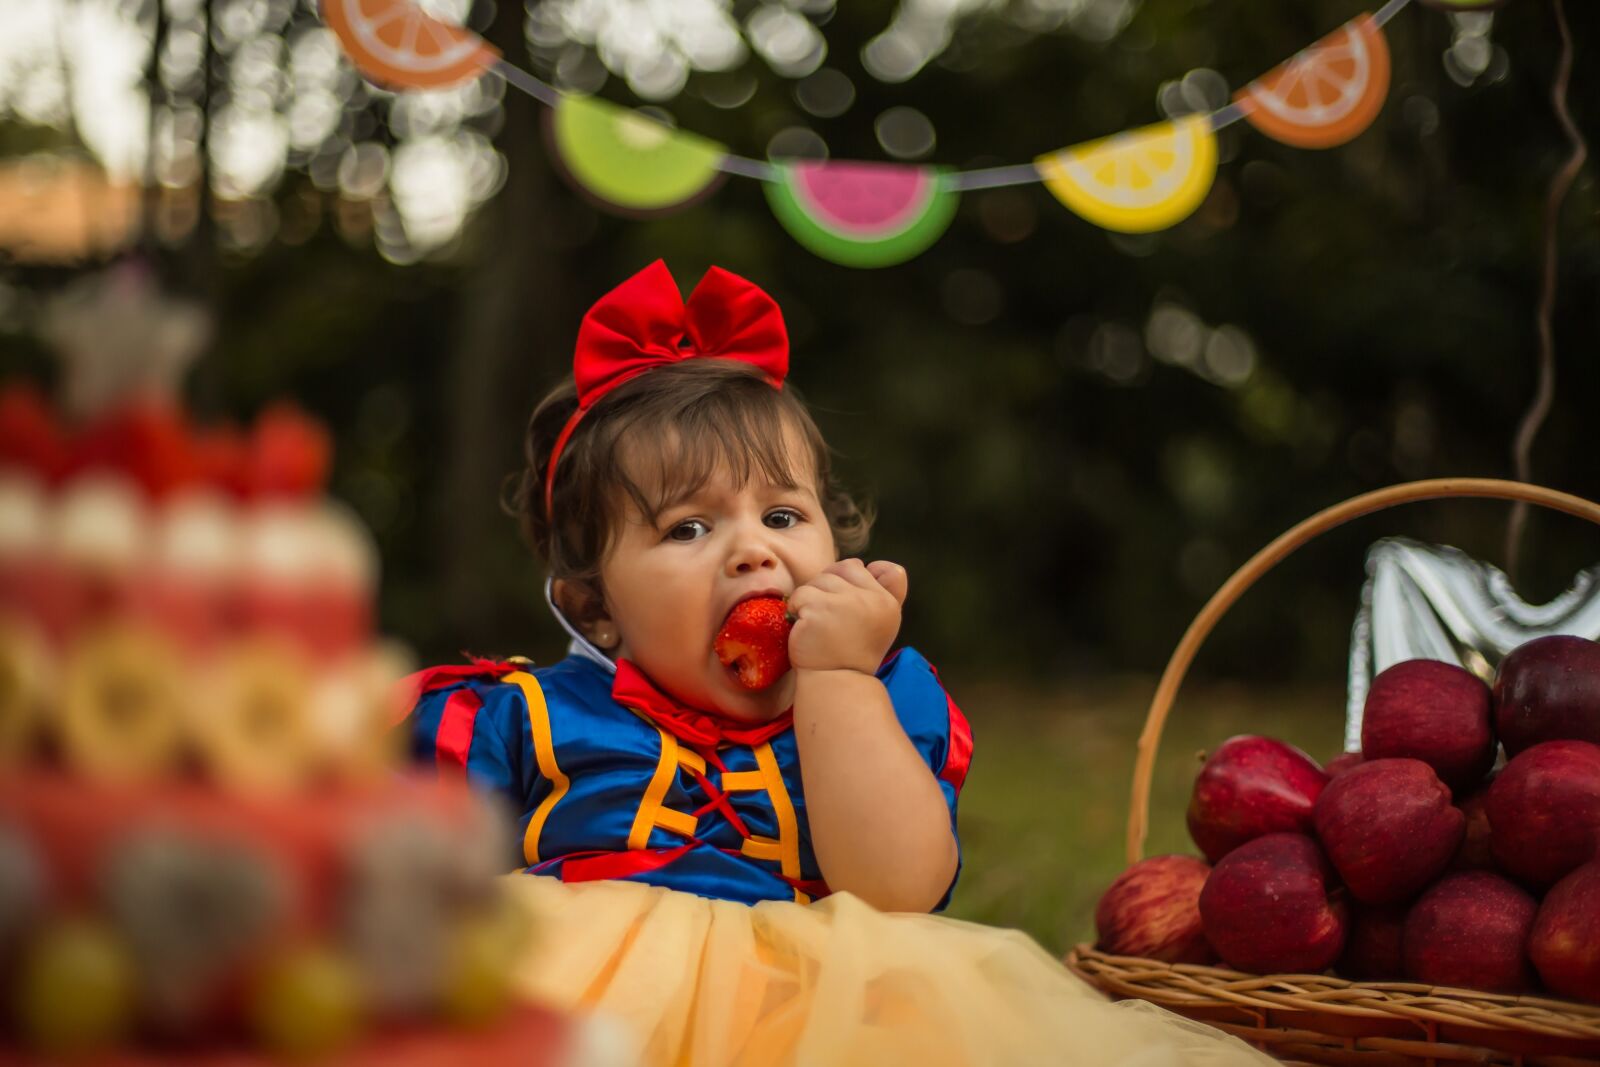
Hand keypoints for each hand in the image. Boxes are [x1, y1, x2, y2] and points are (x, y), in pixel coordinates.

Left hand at [787, 559, 907, 674]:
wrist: (835, 684)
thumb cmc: (852, 653)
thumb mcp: (879, 623)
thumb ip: (884, 593)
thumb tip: (873, 564)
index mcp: (889, 603)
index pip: (882, 568)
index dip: (861, 579)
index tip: (851, 606)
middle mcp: (872, 599)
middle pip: (843, 569)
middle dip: (830, 587)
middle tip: (830, 619)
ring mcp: (845, 603)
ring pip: (819, 580)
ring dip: (811, 599)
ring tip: (818, 626)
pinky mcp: (819, 609)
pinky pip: (800, 594)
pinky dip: (796, 610)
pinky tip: (805, 629)